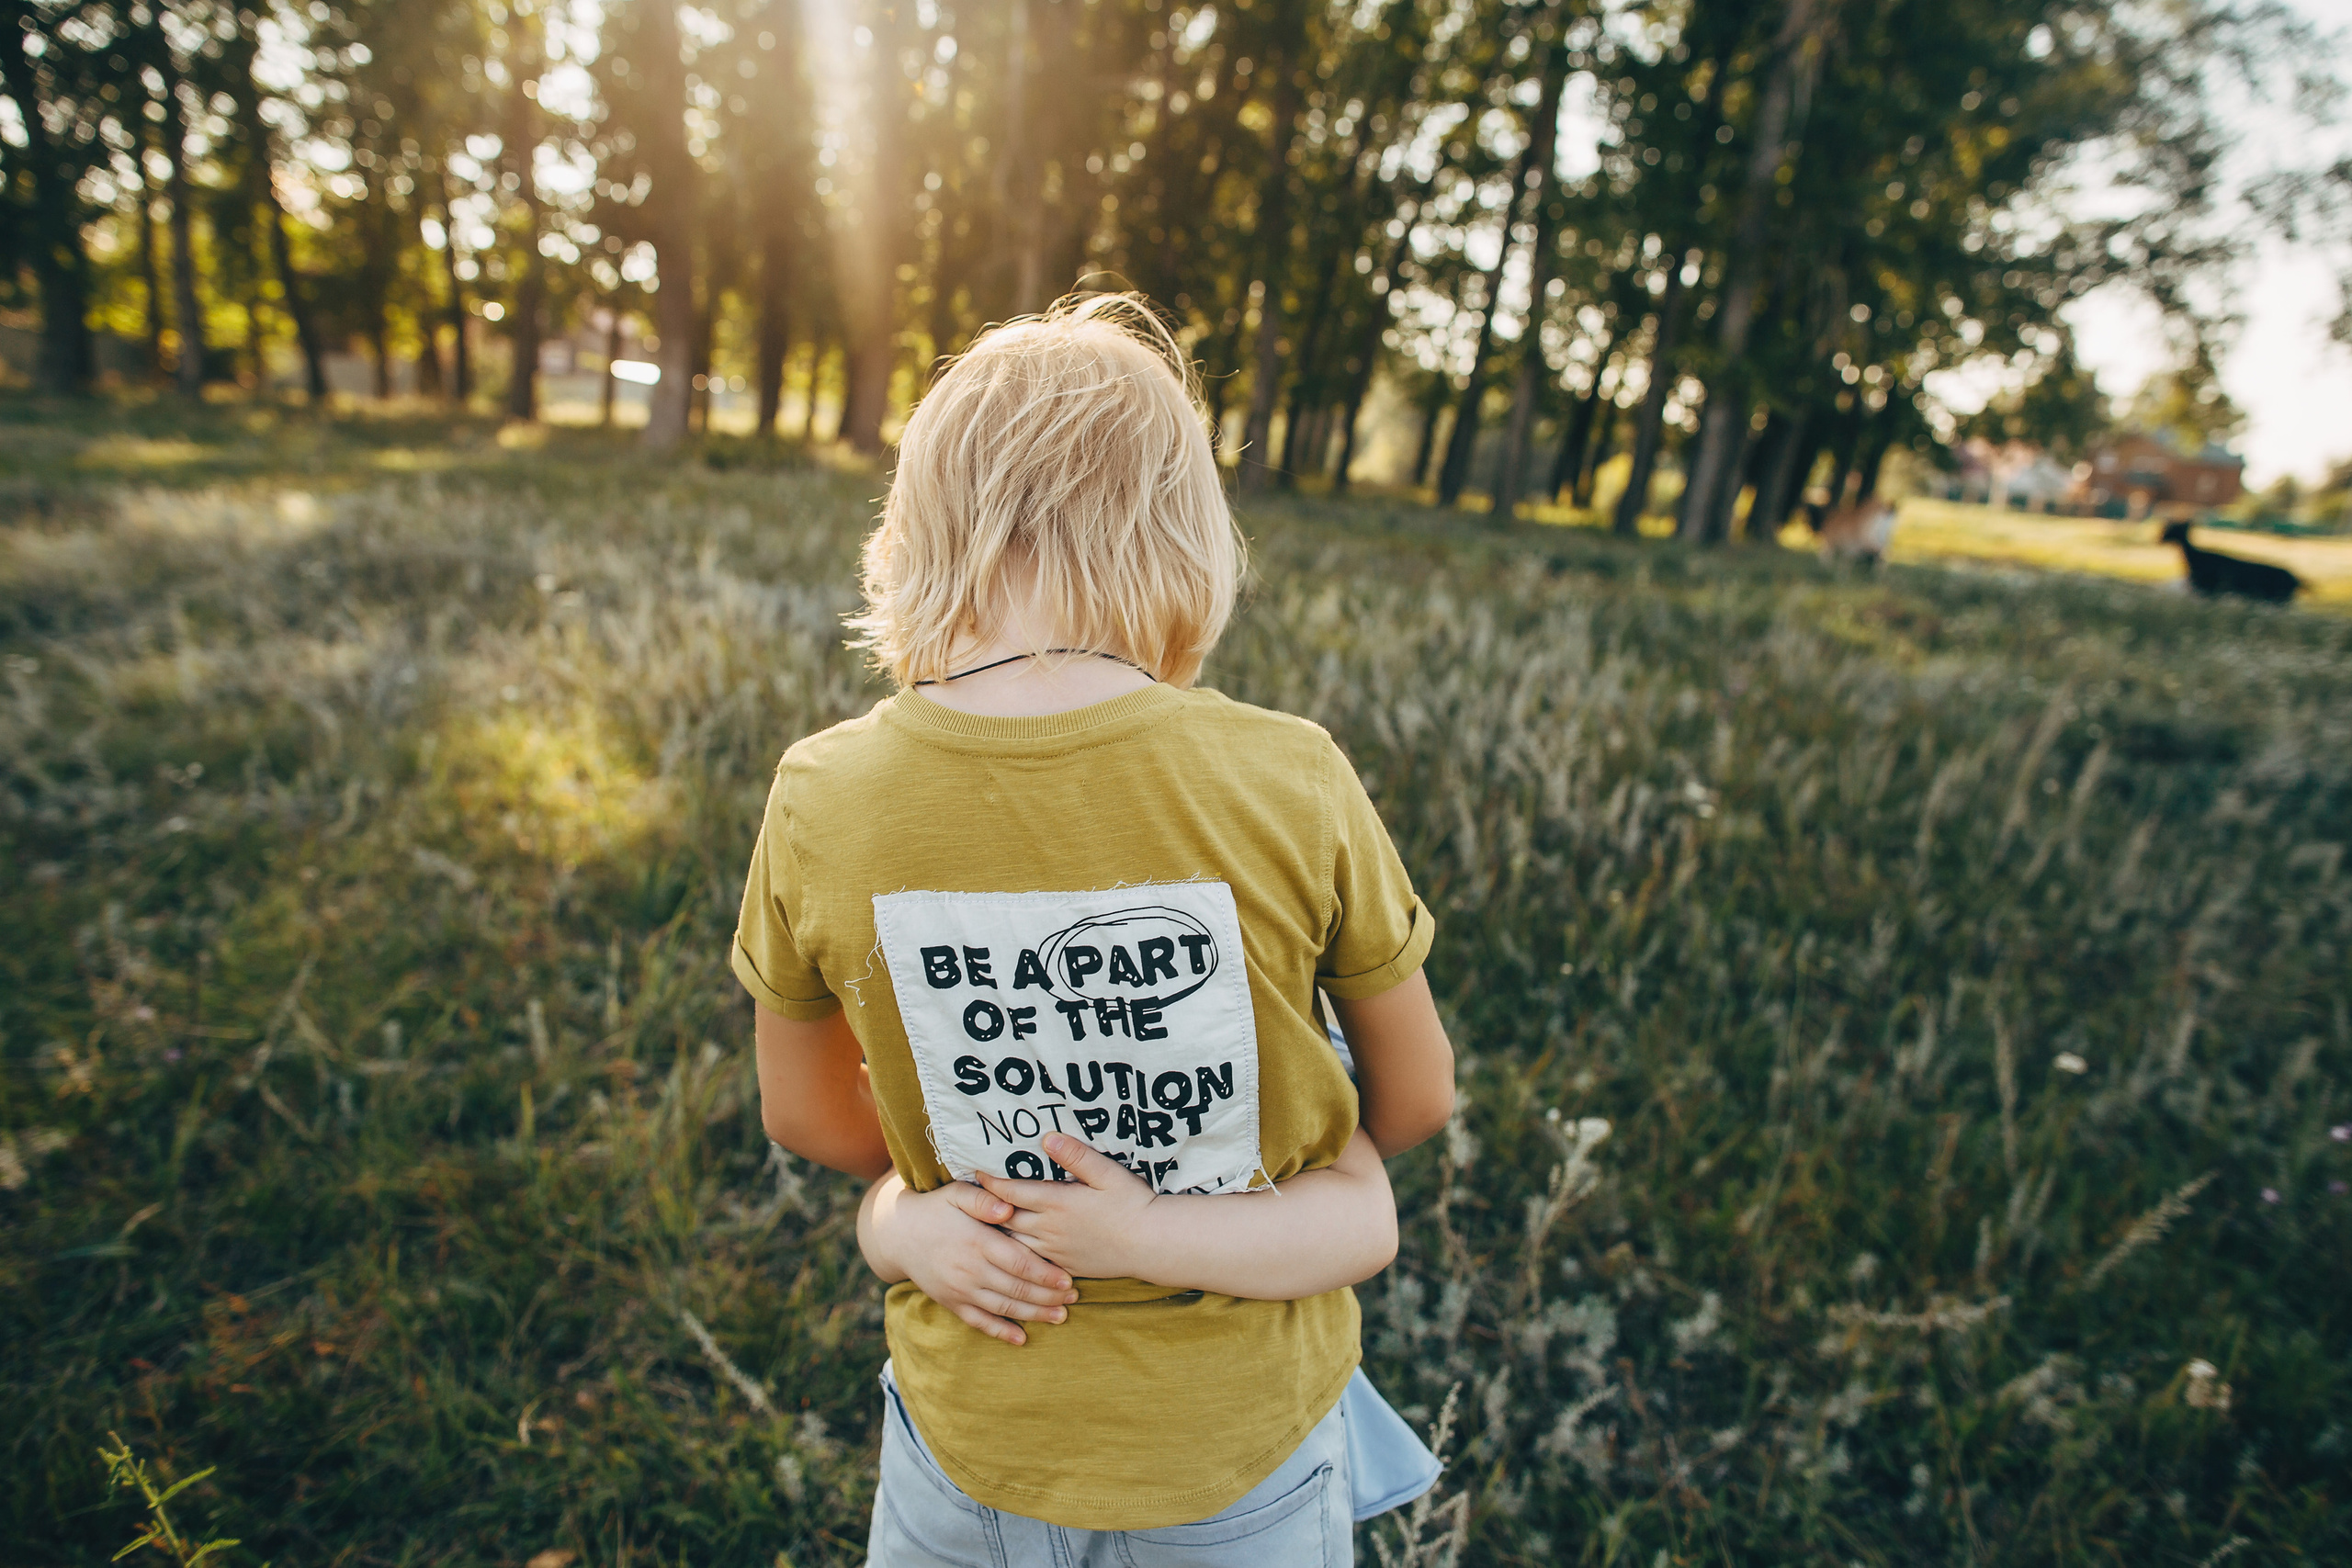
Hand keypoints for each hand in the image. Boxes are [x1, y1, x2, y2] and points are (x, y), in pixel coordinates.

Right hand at [858, 1173, 1078, 1345]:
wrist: (898, 1234)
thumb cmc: (936, 1208)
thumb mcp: (957, 1193)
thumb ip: (983, 1199)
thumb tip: (1007, 1207)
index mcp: (977, 1242)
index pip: (1018, 1262)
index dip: (1045, 1274)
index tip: (1068, 1279)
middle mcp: (970, 1270)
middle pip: (1016, 1289)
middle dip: (1048, 1297)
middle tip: (1074, 1298)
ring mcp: (960, 1290)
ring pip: (1003, 1308)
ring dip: (1034, 1315)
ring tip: (1061, 1317)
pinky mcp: (952, 1303)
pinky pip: (979, 1322)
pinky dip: (1001, 1332)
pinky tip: (1022, 1338)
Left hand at [974, 1133, 1159, 1281]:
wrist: (1151, 1244)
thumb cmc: (1132, 1204)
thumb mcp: (1107, 1173)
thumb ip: (1075, 1155)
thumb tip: (1047, 1137)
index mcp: (1057, 1202)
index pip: (1011, 1191)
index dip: (990, 1182)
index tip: (974, 1173)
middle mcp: (1049, 1228)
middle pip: (1005, 1219)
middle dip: (986, 1209)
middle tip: (970, 1200)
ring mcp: (1055, 1250)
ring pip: (1013, 1243)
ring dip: (998, 1233)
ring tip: (983, 1224)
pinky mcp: (1064, 1266)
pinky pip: (1031, 1261)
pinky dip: (1016, 1254)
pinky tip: (1011, 1249)